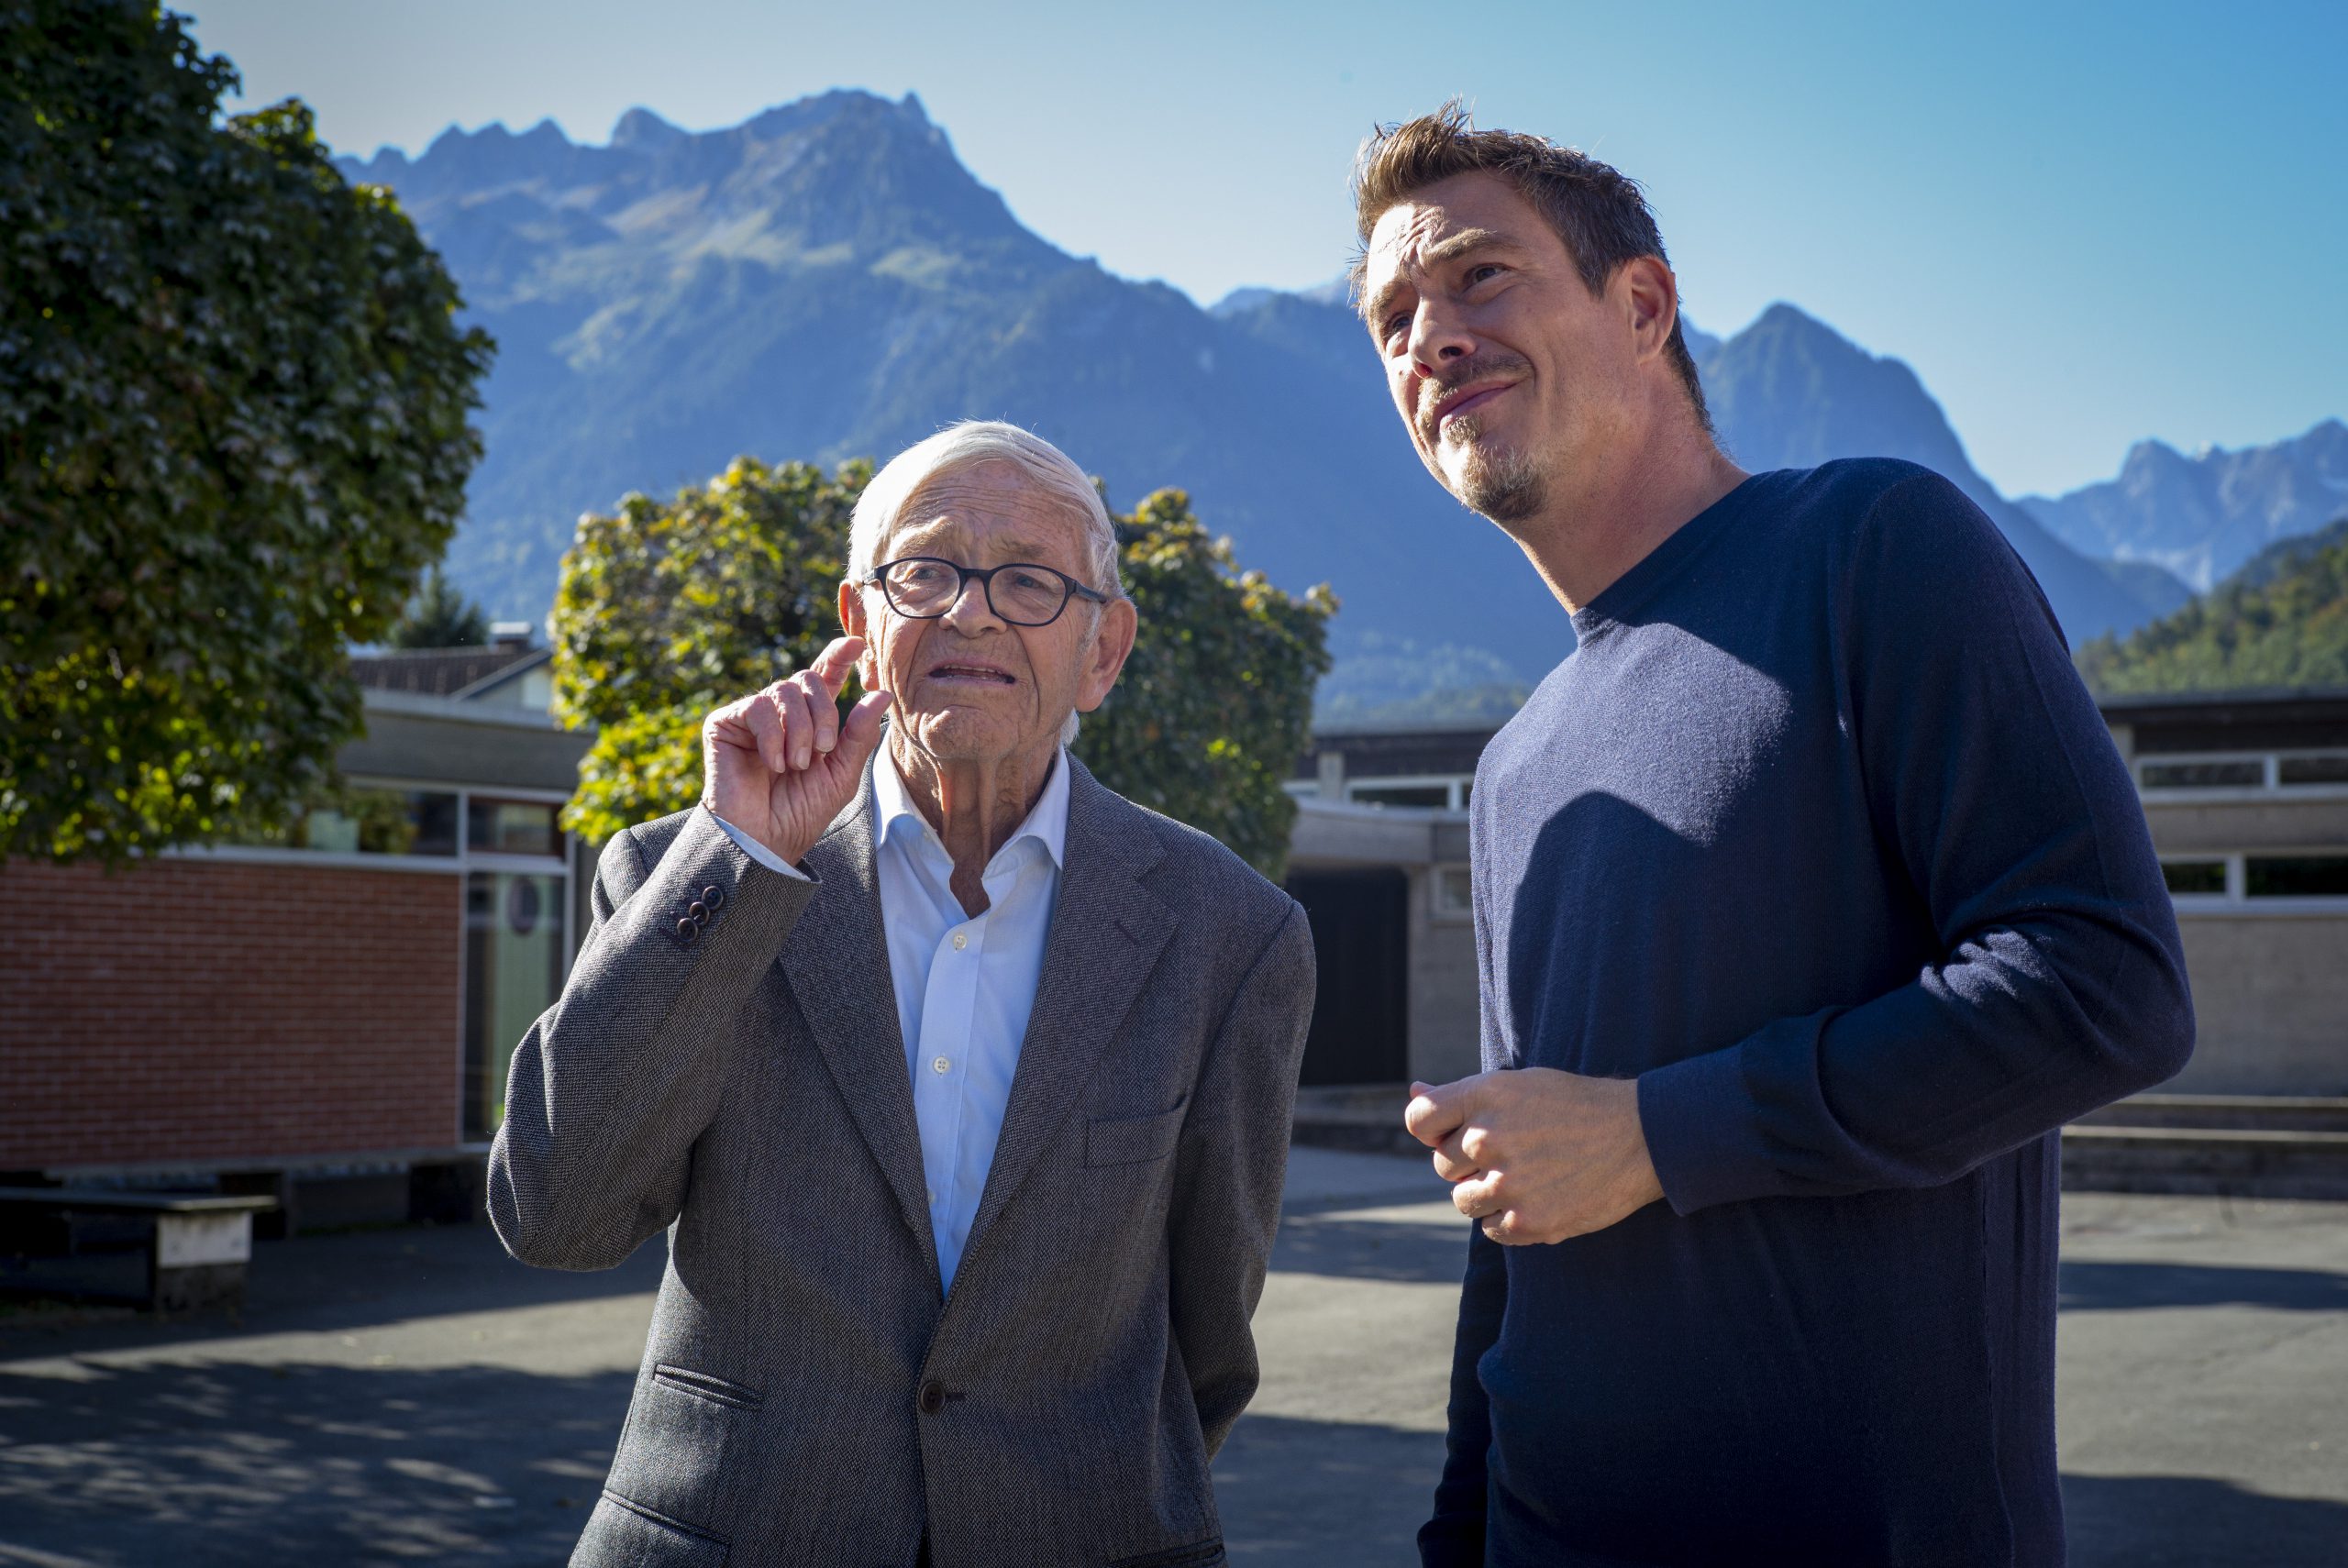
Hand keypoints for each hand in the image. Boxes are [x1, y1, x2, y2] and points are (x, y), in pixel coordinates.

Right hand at [701, 636, 891, 865]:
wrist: (763, 841)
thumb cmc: (801, 813)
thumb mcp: (842, 773)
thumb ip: (860, 733)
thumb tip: (881, 693)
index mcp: (811, 722)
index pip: (825, 677)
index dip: (838, 657)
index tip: (856, 643)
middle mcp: (782, 713)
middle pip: (809, 679)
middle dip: (824, 714)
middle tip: (823, 752)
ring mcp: (753, 716)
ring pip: (786, 690)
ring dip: (800, 731)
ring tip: (796, 765)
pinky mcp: (725, 723)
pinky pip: (758, 706)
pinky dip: (773, 736)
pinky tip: (774, 764)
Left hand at [1404, 1068, 1665, 1244]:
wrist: (1641, 1137)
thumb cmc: (1574, 1107)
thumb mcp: (1518, 1085)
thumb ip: (1461, 1096)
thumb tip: (1413, 1089)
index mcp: (1485, 1095)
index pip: (1419, 1118)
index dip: (1434, 1130)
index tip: (1455, 1134)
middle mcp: (1489, 1137)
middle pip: (1441, 1164)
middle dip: (1467, 1163)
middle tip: (1512, 1153)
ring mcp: (1508, 1182)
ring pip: (1463, 1199)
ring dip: (1486, 1193)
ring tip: (1525, 1177)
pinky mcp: (1528, 1221)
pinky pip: (1490, 1229)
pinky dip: (1508, 1219)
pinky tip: (1538, 1197)